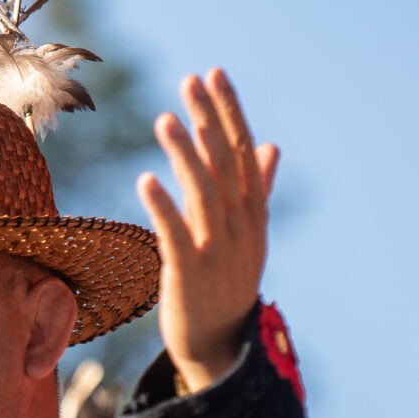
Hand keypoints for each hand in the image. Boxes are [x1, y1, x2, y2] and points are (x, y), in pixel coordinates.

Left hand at [136, 69, 277, 393]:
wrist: (218, 344)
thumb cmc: (228, 283)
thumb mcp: (248, 235)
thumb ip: (258, 190)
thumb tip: (272, 147)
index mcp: (254, 213)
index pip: (244, 151)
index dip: (229, 112)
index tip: (214, 74)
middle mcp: (241, 228)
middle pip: (226, 165)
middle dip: (209, 120)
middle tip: (189, 81)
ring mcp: (217, 252)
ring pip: (204, 194)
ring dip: (185, 154)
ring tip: (165, 118)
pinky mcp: (190, 275)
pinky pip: (176, 236)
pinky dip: (163, 207)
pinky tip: (146, 179)